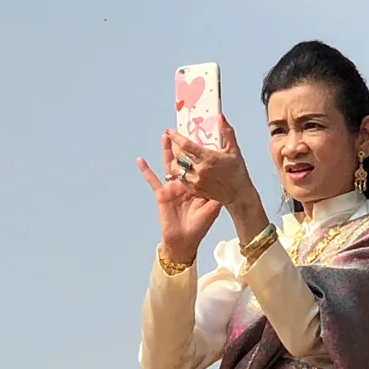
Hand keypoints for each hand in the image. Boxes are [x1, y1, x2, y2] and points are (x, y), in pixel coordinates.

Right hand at [138, 134, 226, 261]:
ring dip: (167, 150)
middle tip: (182, 127)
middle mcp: (185, 183)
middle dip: (182, 145)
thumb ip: (217, 194)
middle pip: (183, 160)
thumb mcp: (213, 208)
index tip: (201, 135)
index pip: (198, 163)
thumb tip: (227, 180)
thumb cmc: (200, 226)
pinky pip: (152, 180)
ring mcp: (172, 188)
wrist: (185, 241)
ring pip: (169, 165)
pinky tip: (141, 160)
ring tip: (165, 135)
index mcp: (198, 184)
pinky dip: (146, 170)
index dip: (199, 150)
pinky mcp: (161, 194)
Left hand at [160, 113, 269, 238]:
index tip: (170, 131)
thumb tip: (220, 117)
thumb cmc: (238, 171)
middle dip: (175, 148)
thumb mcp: (234, 150)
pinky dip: (180, 172)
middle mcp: (200, 170)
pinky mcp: (195, 190)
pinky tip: (183, 168)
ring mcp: (196, 181)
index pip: (186, 145)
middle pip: (179, 156)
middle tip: (175, 143)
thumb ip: (227, 132)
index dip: (176, 137)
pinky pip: (181, 179)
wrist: (239, 195)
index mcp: (208, 158)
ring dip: (175, 161)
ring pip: (177, 169)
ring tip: (178, 156)